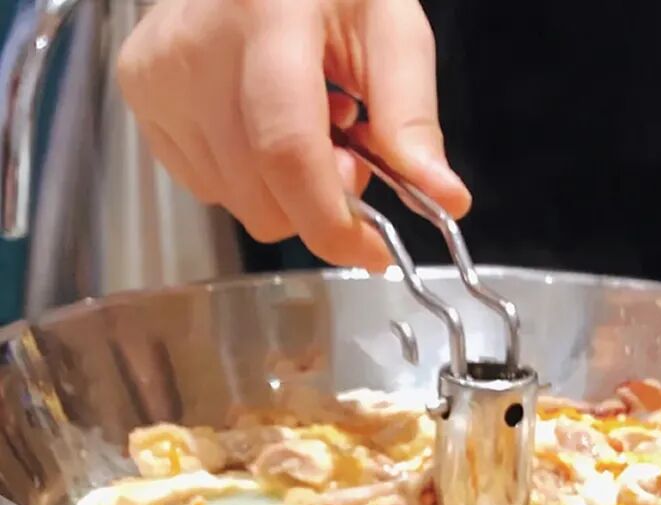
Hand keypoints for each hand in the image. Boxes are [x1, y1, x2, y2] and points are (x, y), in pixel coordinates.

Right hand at [117, 0, 470, 267]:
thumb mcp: (387, 24)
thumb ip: (413, 114)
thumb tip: (446, 198)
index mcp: (266, 12)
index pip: (289, 153)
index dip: (332, 223)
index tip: (372, 249)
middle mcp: (198, 44)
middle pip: (262, 196)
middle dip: (316, 203)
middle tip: (344, 147)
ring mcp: (160, 72)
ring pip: (235, 202)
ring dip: (281, 188)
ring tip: (299, 119)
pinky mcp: (140, 89)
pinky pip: (204, 183)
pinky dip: (244, 173)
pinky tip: (257, 118)